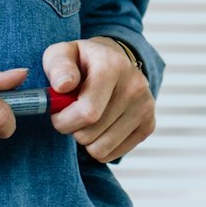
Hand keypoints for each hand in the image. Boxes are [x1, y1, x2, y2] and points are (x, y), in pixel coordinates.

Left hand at [44, 37, 154, 164]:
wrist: (115, 60)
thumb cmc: (82, 61)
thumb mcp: (63, 53)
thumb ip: (58, 66)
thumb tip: (63, 86)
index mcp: (112, 67)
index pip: (88, 112)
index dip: (64, 121)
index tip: (57, 114)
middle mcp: (134, 87)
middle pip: (90, 134)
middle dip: (72, 130)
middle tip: (72, 114)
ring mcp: (144, 107)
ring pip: (101, 149)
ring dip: (86, 140)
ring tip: (87, 120)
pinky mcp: (148, 125)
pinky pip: (113, 154)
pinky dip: (100, 146)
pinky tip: (100, 126)